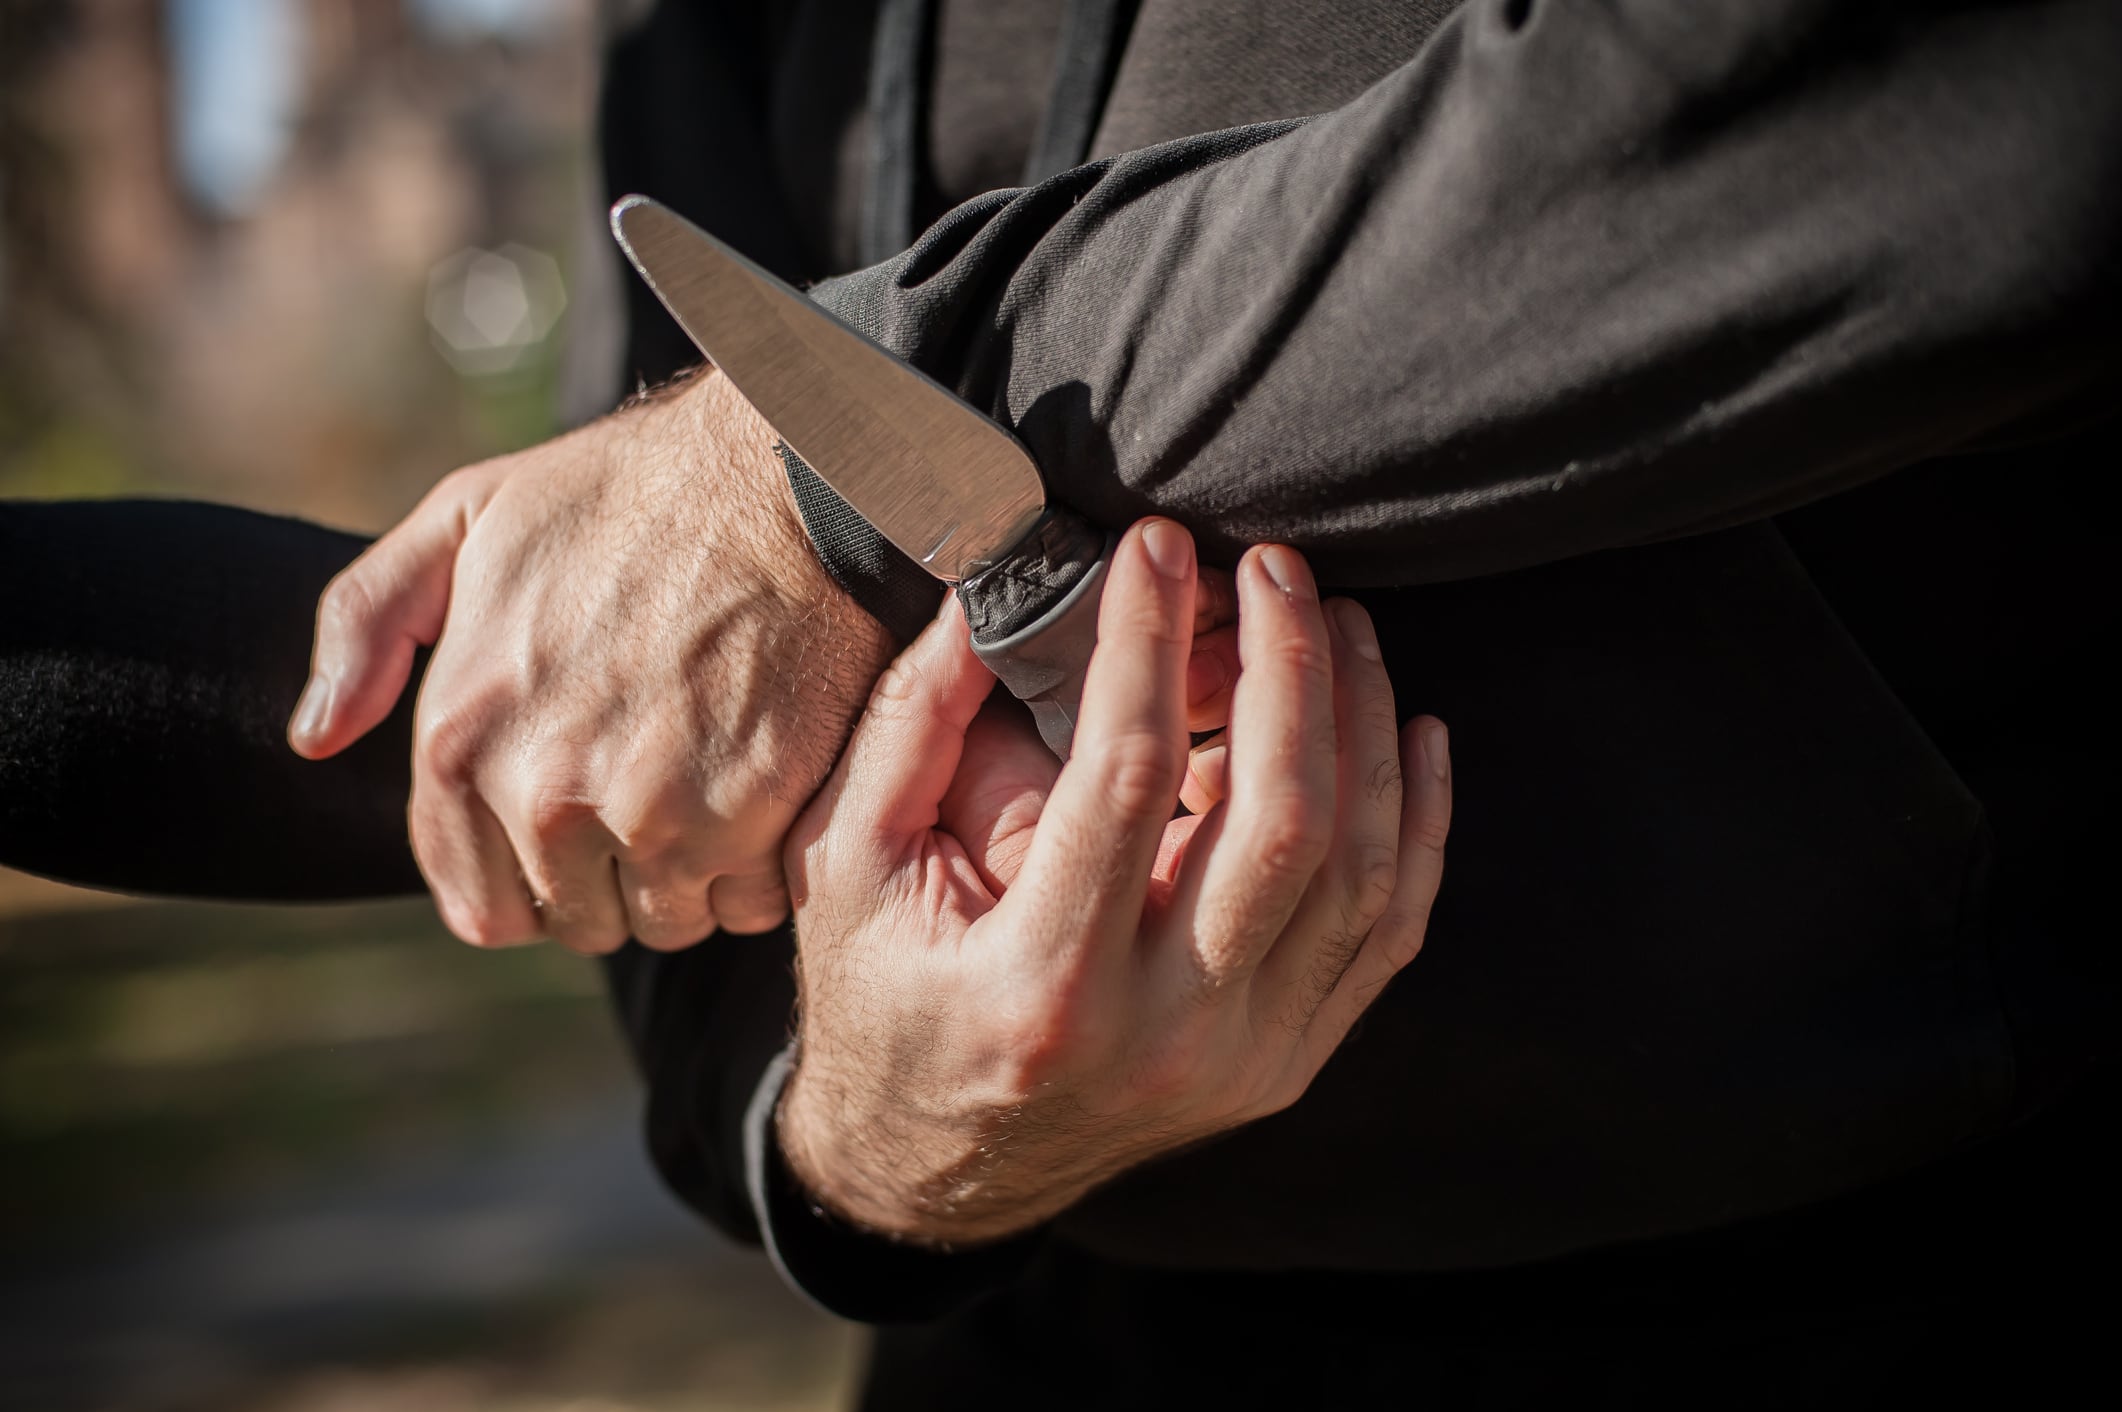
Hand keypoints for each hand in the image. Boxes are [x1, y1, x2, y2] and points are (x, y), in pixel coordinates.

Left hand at [287, 370, 894, 951]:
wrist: (778, 474)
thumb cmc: (625, 493)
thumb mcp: (462, 519)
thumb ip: (366, 624)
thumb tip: (315, 738)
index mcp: (461, 737)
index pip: (481, 906)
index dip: (536, 877)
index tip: (583, 824)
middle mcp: (543, 794)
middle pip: (583, 923)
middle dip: (621, 877)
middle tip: (663, 786)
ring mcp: (651, 812)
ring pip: (673, 922)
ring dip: (700, 876)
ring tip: (720, 779)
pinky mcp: (751, 813)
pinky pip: (755, 901)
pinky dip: (768, 863)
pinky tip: (773, 783)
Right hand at [778, 519, 1452, 1244]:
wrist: (933, 1172)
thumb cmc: (881, 1000)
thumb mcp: (850, 865)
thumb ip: (913, 722)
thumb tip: (991, 585)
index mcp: (1042, 988)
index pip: (1126, 777)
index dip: (1148, 641)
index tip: (1155, 548)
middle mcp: (1163, 1036)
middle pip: (1279, 824)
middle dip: (1290, 668)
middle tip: (1273, 567)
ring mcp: (1242, 1061)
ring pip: (1356, 873)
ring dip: (1364, 727)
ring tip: (1338, 622)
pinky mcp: (1285, 1063)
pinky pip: (1386, 934)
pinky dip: (1418, 825)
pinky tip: (1415, 730)